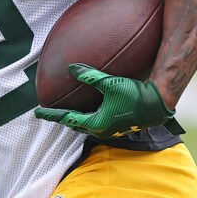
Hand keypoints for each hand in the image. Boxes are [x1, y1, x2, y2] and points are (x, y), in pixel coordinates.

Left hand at [34, 63, 173, 138]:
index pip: (67, 118)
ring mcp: (110, 129)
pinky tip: (90, 107)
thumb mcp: (110, 83)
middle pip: (75, 125)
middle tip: (50, 112)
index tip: (37, 112)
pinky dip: (87, 116)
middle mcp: (101, 129)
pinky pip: (96, 122)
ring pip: (86, 125)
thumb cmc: (135, 95)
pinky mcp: (118, 125)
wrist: (159, 105)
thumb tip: (71, 68)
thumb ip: (90, 76)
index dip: (51, 115)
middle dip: (62, 118)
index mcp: (96, 122)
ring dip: (74, 118)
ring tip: (66, 111)